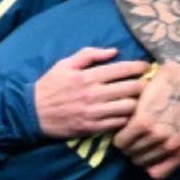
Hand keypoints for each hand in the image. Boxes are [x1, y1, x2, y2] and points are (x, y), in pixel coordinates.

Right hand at [29, 46, 148, 139]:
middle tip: (149, 85)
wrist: (30, 113)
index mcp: (87, 76)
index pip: (122, 70)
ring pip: (129, 107)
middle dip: (145, 85)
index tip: (148, 67)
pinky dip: (126, 118)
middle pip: (131, 89)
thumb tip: (114, 51)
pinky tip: (127, 114)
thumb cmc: (49, 86)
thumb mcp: (64, 64)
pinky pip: (118, 123)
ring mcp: (94, 113)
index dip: (139, 67)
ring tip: (140, 101)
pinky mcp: (92, 128)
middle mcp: (93, 94)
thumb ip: (89, 55)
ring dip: (138, 103)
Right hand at [114, 62, 179, 177]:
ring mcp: (157, 134)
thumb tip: (169, 159)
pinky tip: (122, 129)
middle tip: (133, 142)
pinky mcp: (143, 122)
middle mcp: (172, 145)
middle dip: (136, 154)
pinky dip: (119, 137)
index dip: (148, 166)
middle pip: (142, 162)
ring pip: (130, 152)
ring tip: (128, 135)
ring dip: (127, 146)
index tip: (145, 157)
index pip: (158, 173)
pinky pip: (122, 140)